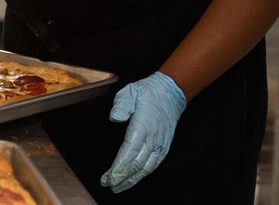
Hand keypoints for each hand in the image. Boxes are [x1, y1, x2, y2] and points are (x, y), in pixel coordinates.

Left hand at [100, 71, 186, 192]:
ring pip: (146, 168)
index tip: (109, 176)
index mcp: (143, 124)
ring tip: (118, 187)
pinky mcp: (164, 147)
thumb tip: (115, 118)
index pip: (130, 150)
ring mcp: (160, 144)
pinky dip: (143, 174)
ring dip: (132, 179)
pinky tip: (134, 179)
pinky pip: (154, 165)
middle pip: (137, 163)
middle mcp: (153, 138)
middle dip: (122, 177)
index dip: (120, 166)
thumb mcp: (130, 91)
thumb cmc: (147, 93)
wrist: (170, 93)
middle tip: (108, 184)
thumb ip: (122, 104)